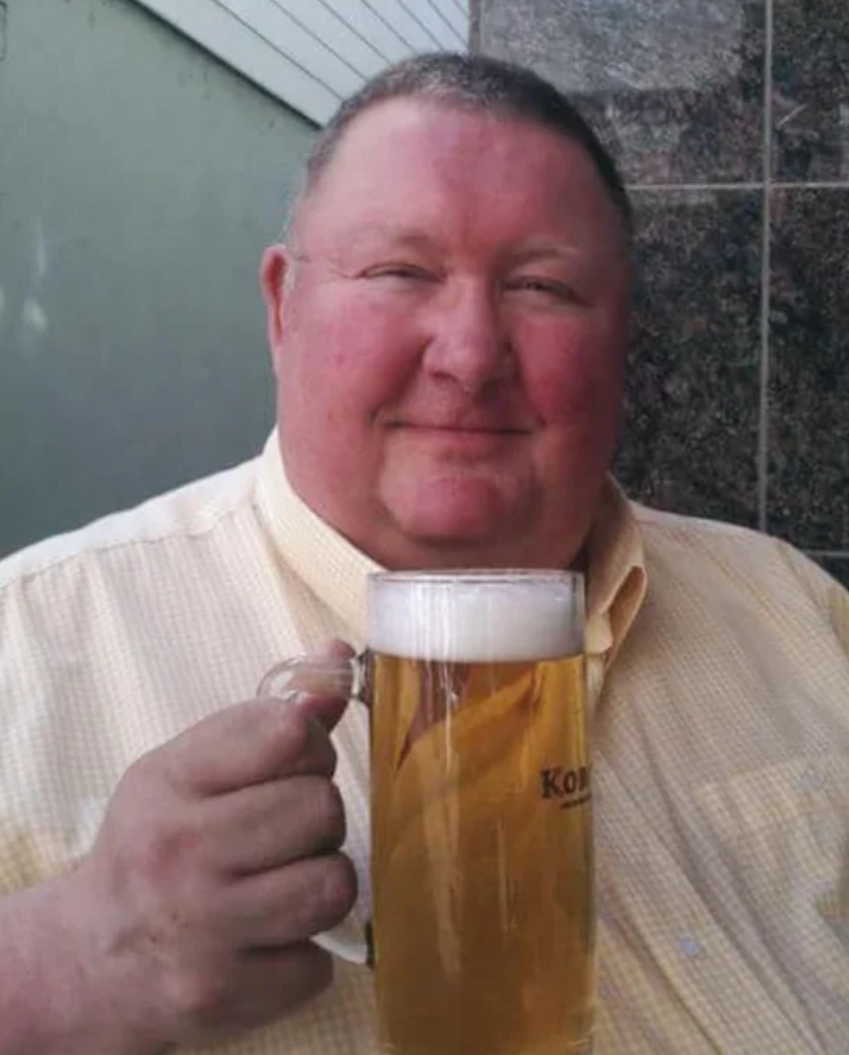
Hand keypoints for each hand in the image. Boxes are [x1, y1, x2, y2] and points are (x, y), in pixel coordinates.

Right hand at [60, 649, 355, 1052]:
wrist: (90, 958)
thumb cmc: (155, 844)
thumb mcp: (192, 769)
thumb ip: (272, 718)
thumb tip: (341, 659)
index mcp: (171, 780)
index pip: (290, 733)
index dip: (310, 748)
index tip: (292, 767)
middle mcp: (180, 852)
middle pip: (321, 808)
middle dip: (318, 818)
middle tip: (284, 834)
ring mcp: (202, 929)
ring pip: (333, 883)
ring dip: (321, 882)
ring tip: (284, 883)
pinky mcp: (225, 993)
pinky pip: (320, 959)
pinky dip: (303, 951)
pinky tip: (266, 939)